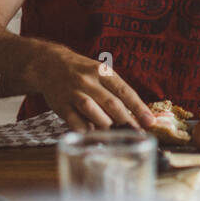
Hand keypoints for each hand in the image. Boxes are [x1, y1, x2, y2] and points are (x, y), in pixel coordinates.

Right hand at [30, 44, 155, 131]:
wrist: (49, 65)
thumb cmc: (83, 72)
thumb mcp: (101, 73)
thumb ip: (115, 91)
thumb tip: (135, 115)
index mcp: (103, 72)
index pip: (125, 92)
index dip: (139, 108)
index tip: (150, 122)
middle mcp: (89, 81)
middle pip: (111, 103)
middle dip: (126, 120)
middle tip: (136, 133)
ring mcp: (74, 93)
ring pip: (93, 112)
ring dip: (107, 126)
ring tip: (116, 135)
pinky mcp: (61, 105)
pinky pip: (75, 121)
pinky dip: (86, 130)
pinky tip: (94, 135)